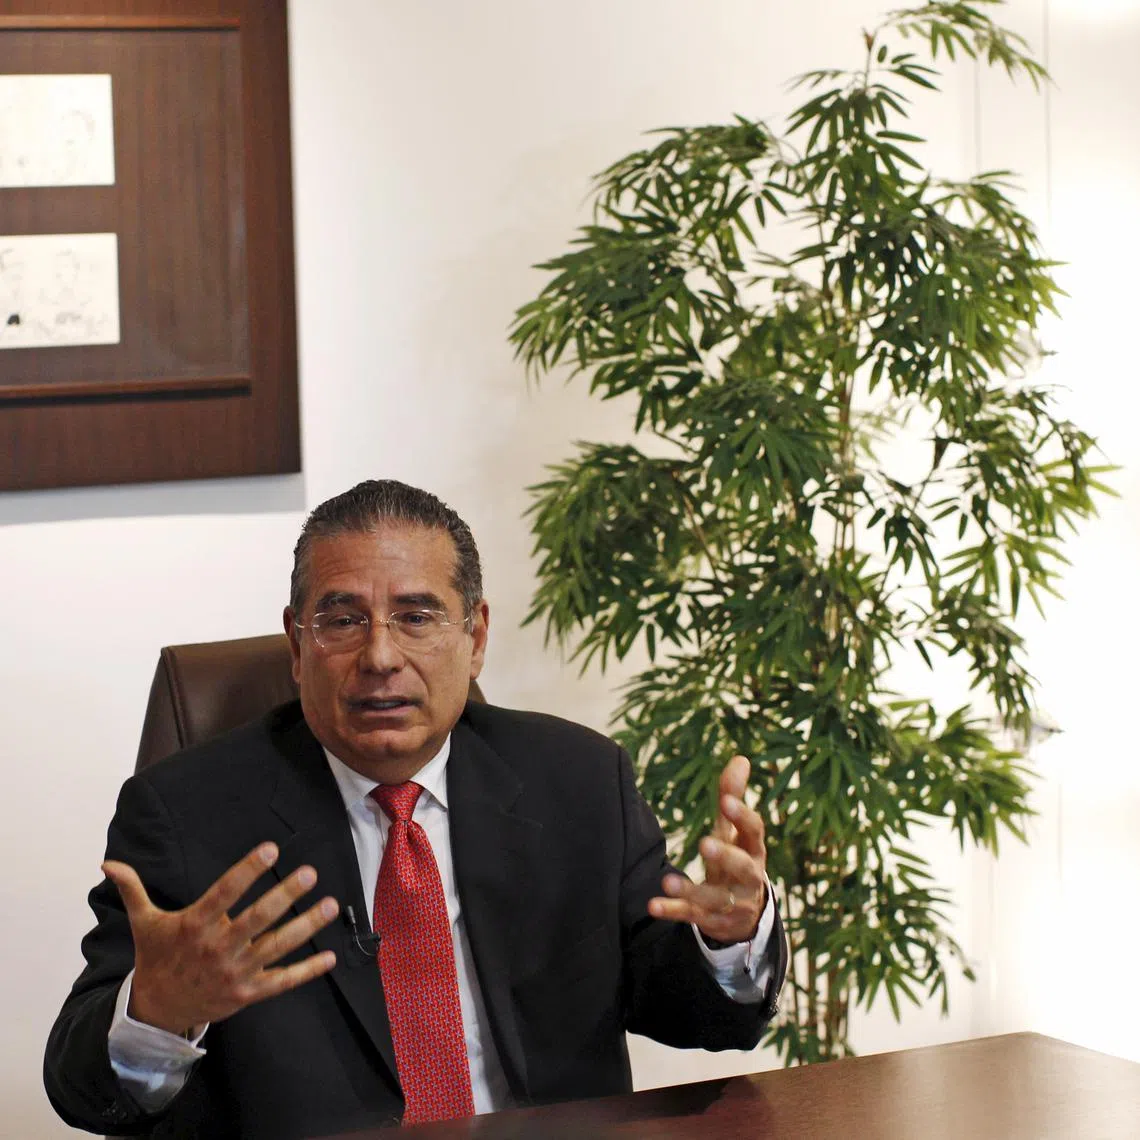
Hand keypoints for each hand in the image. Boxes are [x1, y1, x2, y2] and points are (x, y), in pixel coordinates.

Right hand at [104, 842, 338, 1036]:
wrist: (155, 1011)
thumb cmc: (155, 958)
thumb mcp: (143, 923)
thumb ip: (132, 889)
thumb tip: (107, 863)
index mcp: (195, 926)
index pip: (225, 892)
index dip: (247, 870)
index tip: (270, 848)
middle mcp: (218, 948)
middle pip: (258, 918)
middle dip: (285, 895)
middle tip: (310, 873)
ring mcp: (235, 972)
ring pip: (277, 946)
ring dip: (306, 926)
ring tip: (331, 904)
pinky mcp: (248, 993)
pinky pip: (282, 981)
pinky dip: (307, 971)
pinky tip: (331, 957)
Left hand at [648, 755, 767, 944]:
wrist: (746, 915)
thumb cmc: (738, 859)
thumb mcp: (735, 831)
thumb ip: (733, 795)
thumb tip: (741, 758)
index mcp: (754, 850)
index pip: (755, 831)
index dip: (742, 816)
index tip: (726, 801)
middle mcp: (749, 878)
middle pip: (743, 867)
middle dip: (725, 856)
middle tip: (704, 843)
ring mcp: (732, 903)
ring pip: (715, 898)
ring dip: (692, 889)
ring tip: (668, 879)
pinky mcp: (712, 921)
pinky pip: (692, 916)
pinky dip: (673, 910)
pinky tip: (653, 905)